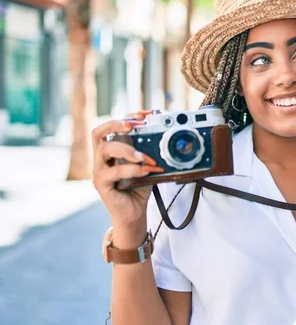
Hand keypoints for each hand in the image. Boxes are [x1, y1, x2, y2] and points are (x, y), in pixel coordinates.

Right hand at [92, 110, 164, 229]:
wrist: (134, 214)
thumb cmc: (139, 188)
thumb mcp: (147, 165)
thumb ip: (150, 152)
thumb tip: (165, 136)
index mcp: (110, 150)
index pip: (111, 126)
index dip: (127, 116)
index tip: (145, 114)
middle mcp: (101, 158)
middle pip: (98, 132)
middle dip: (117, 124)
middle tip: (135, 125)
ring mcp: (99, 171)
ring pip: (104, 149)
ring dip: (128, 149)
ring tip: (144, 156)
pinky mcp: (101, 184)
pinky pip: (114, 171)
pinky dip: (133, 169)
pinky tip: (146, 170)